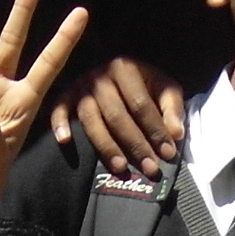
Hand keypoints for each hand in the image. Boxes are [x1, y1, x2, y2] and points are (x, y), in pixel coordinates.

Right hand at [48, 56, 187, 177]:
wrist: (113, 66)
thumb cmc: (141, 82)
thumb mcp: (162, 86)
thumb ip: (171, 107)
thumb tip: (176, 134)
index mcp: (124, 68)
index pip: (141, 105)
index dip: (155, 130)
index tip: (168, 154)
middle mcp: (99, 77)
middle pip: (117, 116)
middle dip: (135, 144)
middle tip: (149, 168)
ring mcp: (79, 87)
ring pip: (91, 120)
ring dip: (106, 146)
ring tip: (121, 167)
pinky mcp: (64, 96)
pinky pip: (58, 111)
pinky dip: (59, 125)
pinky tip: (66, 142)